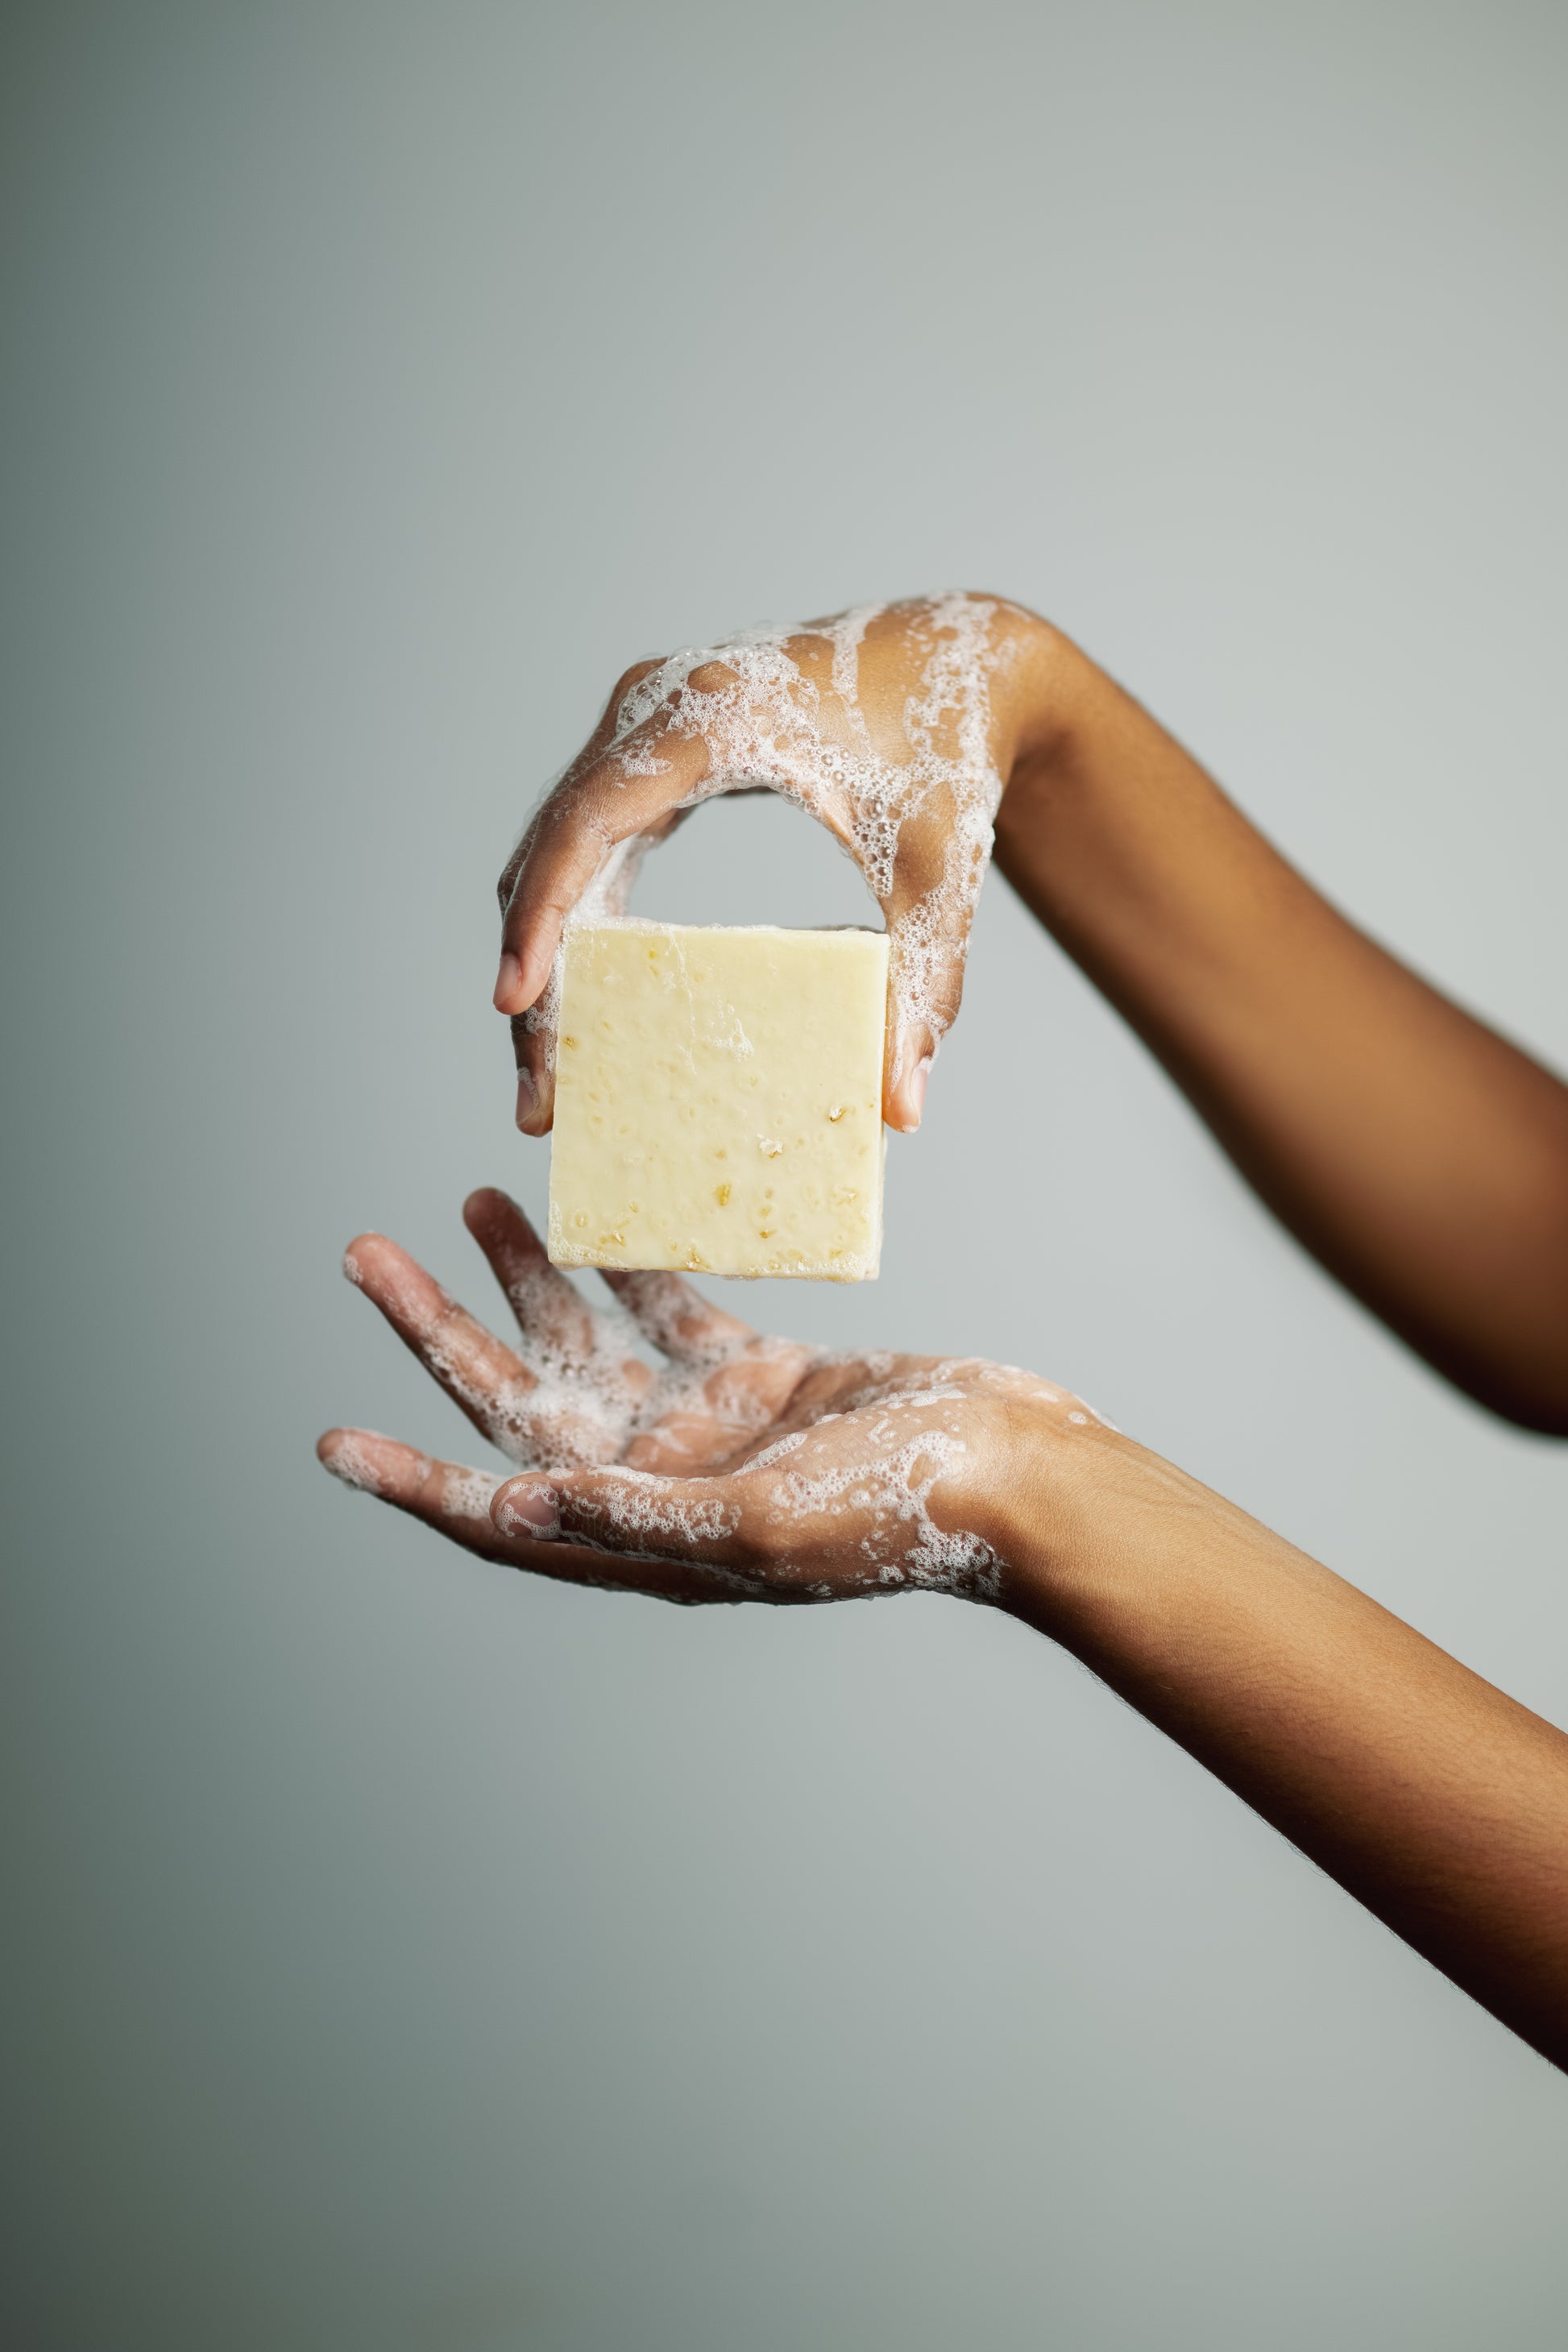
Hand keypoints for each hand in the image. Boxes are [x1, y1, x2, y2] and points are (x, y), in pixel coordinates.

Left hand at [317, 1188, 1097, 1606]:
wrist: (1019, 1472)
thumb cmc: (903, 1511)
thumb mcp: (761, 1524)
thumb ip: (638, 1513)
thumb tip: (514, 1500)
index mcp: (647, 1540)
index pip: (501, 1513)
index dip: (413, 1483)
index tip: (333, 1443)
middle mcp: (661, 1486)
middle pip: (520, 1404)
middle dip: (440, 1332)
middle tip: (367, 1255)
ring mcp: (709, 1430)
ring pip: (589, 1344)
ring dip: (526, 1278)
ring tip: (473, 1200)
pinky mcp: (761, 1378)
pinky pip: (672, 1310)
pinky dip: (631, 1261)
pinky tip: (595, 1206)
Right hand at [493, 594, 1052, 1135]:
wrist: (961, 658)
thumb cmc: (947, 746)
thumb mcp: (940, 871)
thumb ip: (919, 982)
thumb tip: (903, 1108)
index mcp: (713, 718)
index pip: (590, 821)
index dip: (544, 913)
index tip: (515, 1001)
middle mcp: (659, 707)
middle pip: (556, 848)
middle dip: (535, 974)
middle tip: (537, 1097)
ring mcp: (647, 725)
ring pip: (558, 850)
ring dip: (543, 956)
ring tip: (547, 1075)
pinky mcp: (656, 754)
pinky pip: (588, 842)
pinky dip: (573, 920)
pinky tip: (577, 1005)